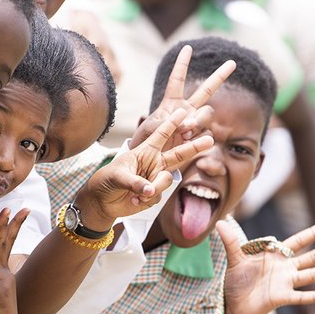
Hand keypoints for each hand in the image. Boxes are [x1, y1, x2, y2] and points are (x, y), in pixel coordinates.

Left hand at [77, 107, 213, 229]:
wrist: (104, 201)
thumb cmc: (107, 180)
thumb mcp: (118, 176)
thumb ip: (135, 182)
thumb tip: (151, 191)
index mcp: (145, 151)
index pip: (160, 134)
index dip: (171, 124)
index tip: (182, 112)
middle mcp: (155, 162)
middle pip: (179, 153)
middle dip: (194, 147)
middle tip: (210, 140)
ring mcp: (156, 178)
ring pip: (167, 181)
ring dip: (154, 187)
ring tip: (137, 194)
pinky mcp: (156, 193)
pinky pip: (159, 196)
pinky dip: (147, 200)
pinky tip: (134, 200)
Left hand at [130, 44, 235, 149]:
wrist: (149, 164)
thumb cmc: (144, 143)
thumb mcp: (149, 130)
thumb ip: (167, 123)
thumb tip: (187, 122)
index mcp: (171, 103)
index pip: (177, 80)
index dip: (182, 64)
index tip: (187, 48)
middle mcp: (186, 110)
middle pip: (207, 90)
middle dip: (220, 76)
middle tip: (233, 62)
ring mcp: (194, 124)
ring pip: (207, 114)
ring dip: (198, 120)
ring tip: (184, 132)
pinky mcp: (198, 139)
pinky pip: (207, 134)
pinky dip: (199, 138)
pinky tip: (187, 143)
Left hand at [218, 221, 314, 313]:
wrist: (234, 305)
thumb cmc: (237, 280)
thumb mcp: (234, 258)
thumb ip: (231, 241)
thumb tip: (219, 221)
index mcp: (276, 256)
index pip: (297, 241)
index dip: (312, 234)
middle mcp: (285, 269)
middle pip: (312, 257)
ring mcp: (285, 283)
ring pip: (312, 275)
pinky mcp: (281, 298)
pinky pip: (300, 296)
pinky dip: (313, 295)